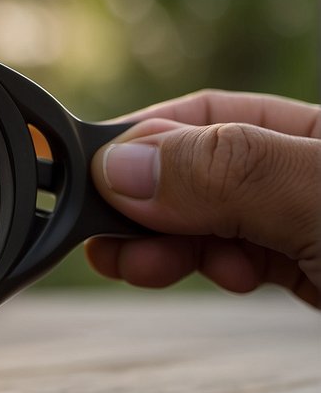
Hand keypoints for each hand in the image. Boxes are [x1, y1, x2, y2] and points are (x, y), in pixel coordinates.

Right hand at [87, 89, 320, 307]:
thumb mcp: (319, 201)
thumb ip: (225, 173)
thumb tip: (120, 164)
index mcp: (319, 129)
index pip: (208, 114)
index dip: (143, 142)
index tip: (94, 177)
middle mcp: (307, 171)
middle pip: (198, 174)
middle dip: (145, 207)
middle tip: (105, 238)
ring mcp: (308, 225)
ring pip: (210, 223)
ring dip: (165, 246)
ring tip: (143, 267)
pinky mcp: (311, 276)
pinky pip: (238, 261)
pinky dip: (206, 269)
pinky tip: (212, 278)